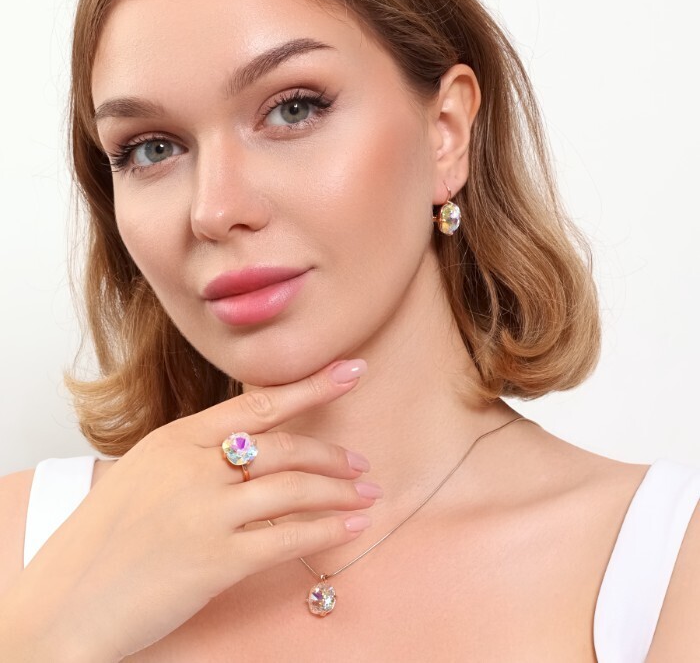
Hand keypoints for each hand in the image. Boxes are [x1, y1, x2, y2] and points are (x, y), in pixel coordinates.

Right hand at [4, 359, 375, 661]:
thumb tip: (248, 450)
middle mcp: (194, 466)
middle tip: (361, 465)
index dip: (310, 387)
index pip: (257, 404)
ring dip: (339, 491)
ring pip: (294, 489)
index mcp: (176, 439)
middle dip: (331, 456)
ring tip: (367, 495)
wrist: (61, 603)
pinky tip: (352, 527)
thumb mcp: (144, 474)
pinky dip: (327, 530)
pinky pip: (288, 537)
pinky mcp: (216, 560)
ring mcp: (206, 511)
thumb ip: (195, 456)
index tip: (351, 371)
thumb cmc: (103, 538)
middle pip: (284, 447)